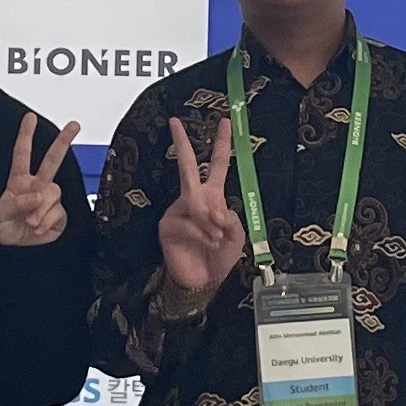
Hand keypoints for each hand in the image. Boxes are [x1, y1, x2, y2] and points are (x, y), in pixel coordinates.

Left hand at [0, 113, 82, 246]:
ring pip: (53, 192)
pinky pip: (58, 213)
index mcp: (18, 182)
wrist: (10, 250)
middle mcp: (36, 187)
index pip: (22, 154)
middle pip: (51, 161)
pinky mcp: (57, 216)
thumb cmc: (0, 229)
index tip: (30, 118)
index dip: (26, 135)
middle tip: (74, 125)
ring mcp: (48, 201)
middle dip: (63, 141)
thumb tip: (36, 196)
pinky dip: (46, 222)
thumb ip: (16, 203)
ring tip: (30, 222)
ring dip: (41, 209)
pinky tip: (38, 229)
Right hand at [151, 114, 246, 305]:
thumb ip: (233, 220)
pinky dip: (200, 233)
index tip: (224, 122)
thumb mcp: (237, 238)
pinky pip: (188, 222)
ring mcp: (179, 210)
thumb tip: (220, 210)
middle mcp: (194, 199)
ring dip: (210, 222)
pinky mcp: (168, 225)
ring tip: (216, 240)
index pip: (218, 165)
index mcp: (213, 197)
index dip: (221, 144)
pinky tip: (205, 244)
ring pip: (196, 203)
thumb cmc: (219, 258)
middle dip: (182, 144)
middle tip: (176, 123)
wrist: (201, 283)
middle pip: (188, 166)